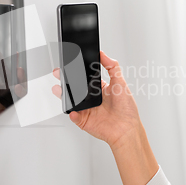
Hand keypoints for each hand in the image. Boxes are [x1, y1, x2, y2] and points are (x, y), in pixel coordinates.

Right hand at [52, 50, 158, 184]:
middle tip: (59, 73)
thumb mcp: (121, 83)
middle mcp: (92, 99)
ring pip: (72, 101)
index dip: (77, 71)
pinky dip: (72, 113)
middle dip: (66, 80)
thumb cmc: (127, 110)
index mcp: (100, 89)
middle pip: (75, 88)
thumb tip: (103, 54)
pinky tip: (73, 110)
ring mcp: (87, 109)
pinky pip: (74, 116)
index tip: (70, 64)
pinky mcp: (84, 120)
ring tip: (58, 88)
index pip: (85, 77)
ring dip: (63, 95)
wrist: (127, 130)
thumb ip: (112, 67)